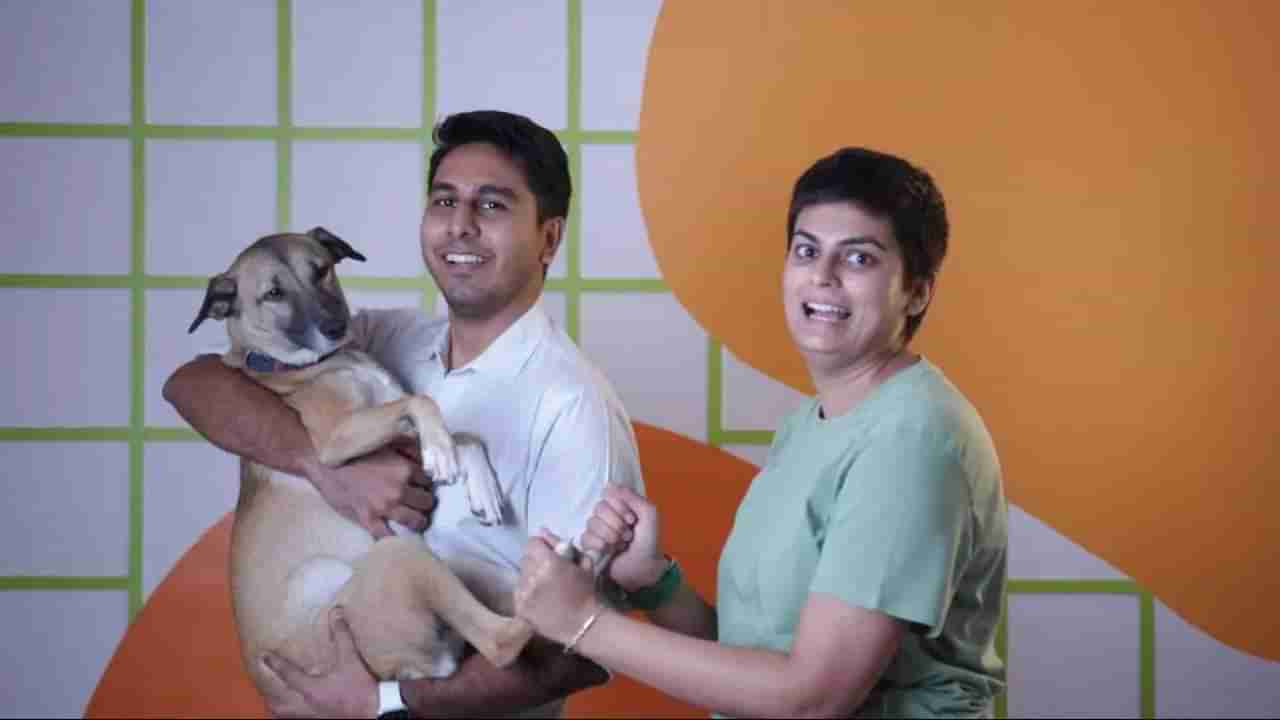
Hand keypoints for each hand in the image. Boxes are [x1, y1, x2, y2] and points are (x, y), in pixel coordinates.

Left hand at [261, 613, 377, 718]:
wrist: (375, 715)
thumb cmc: (362, 691)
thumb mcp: (352, 661)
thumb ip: (342, 637)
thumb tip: (336, 613)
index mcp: (311, 688)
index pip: (287, 674)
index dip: (274, 663)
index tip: (263, 655)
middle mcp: (306, 705)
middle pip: (278, 699)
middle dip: (267, 688)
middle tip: (260, 676)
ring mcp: (310, 717)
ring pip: (284, 713)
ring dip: (275, 704)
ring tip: (270, 696)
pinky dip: (288, 715)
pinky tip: (290, 711)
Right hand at [306, 441, 435, 538]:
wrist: (324, 463)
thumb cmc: (354, 451)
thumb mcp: (385, 443)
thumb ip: (408, 449)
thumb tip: (423, 459)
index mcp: (405, 469)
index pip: (429, 482)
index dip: (426, 485)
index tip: (422, 488)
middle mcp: (399, 489)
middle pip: (427, 502)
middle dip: (424, 503)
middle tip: (419, 504)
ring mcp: (384, 506)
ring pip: (415, 520)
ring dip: (417, 521)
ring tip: (415, 521)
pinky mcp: (368, 519)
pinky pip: (387, 535)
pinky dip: (393, 538)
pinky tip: (397, 539)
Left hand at [516, 530, 599, 644]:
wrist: (583, 624)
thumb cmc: (586, 591)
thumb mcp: (582, 561)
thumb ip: (560, 544)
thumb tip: (542, 531)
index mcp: (548, 562)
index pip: (532, 543)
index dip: (540, 546)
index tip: (549, 554)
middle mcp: (533, 575)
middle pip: (525, 558)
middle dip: (535, 561)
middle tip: (547, 570)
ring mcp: (524, 593)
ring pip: (521, 575)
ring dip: (530, 577)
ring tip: (544, 587)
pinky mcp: (520, 607)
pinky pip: (518, 591)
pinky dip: (526, 592)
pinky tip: (539, 599)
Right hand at [581, 486, 666, 590]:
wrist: (645, 568)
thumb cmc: (649, 541)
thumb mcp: (649, 515)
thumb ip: (633, 497)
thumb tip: (610, 484)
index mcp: (621, 504)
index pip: (608, 493)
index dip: (619, 505)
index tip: (632, 518)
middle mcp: (607, 514)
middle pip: (599, 507)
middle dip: (616, 523)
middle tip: (628, 535)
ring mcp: (597, 529)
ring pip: (592, 522)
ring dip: (610, 535)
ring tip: (622, 544)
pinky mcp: (590, 545)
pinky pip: (585, 537)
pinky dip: (599, 543)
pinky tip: (609, 550)